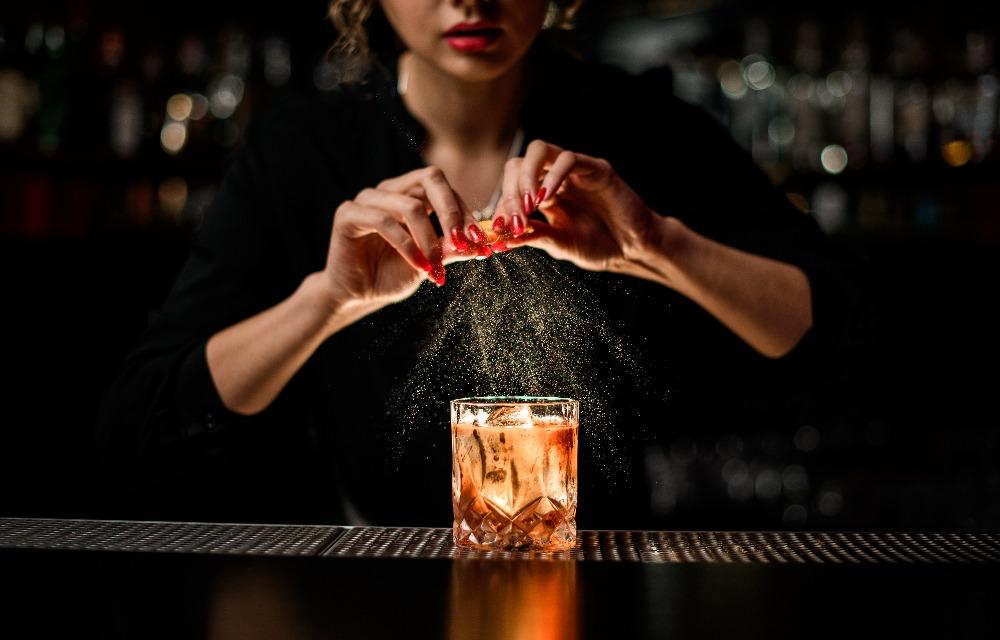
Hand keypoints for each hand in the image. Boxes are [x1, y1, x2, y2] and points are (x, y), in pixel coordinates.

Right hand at [322, 166, 490, 306]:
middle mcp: (389, 189)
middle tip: (464, 241)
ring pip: (410, 206)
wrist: (358, 294)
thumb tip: (483, 244)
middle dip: (452, 212)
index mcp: (410, 193)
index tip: (480, 240)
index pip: (444, 188)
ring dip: (429, 239)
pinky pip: (384, 222)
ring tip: (435, 267)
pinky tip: (417, 265)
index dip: (465, 211)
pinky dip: (406, 246)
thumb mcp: (431, 260)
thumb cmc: (392, 273)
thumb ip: (453, 248)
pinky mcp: (348, 214)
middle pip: (430, 178)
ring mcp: (367, 199)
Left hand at [490, 140, 666, 274]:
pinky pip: (568, 159)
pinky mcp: (595, 168)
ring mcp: (574, 170)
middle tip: (514, 218)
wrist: (632, 249)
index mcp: (543, 195)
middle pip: (519, 164)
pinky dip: (553, 175)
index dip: (502, 205)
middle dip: (510, 191)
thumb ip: (533, 236)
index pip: (512, 187)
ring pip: (539, 151)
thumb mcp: (559, 244)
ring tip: (528, 204)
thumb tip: (501, 238)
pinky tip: (548, 197)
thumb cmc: (599, 246)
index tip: (499, 228)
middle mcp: (555, 178)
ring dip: (527, 175)